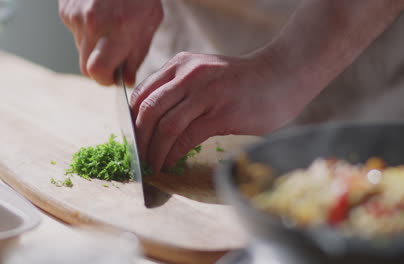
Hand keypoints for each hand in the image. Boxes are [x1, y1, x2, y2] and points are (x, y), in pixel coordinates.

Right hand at [59, 0, 162, 85]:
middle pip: (85, 67)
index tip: (114, 78)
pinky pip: (75, 33)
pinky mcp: (65, 9)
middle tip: (113, 59)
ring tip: (109, 28)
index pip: (98, 71)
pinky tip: (99, 16)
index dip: (105, 80)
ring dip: (94, 48)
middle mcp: (93, 23)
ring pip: (81, 50)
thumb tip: (127, 80)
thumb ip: (137, 55)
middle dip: (99, 69)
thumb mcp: (150, 22)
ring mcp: (75, 15)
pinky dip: (87, 31)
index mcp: (118, 28)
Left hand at [130, 50, 305, 172]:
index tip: (133, 139)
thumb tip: (155, 121)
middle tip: (138, 157)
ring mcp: (205, 93)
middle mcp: (188, 75)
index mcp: (180, 64)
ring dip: (154, 151)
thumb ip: (181, 89)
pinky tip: (171, 162)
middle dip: (139, 139)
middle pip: (148, 110)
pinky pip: (187, 136)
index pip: (142, 93)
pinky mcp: (221, 112)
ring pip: (165, 125)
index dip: (132, 120)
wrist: (281, 75)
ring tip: (153, 165)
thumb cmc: (242, 81)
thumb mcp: (205, 73)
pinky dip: (173, 153)